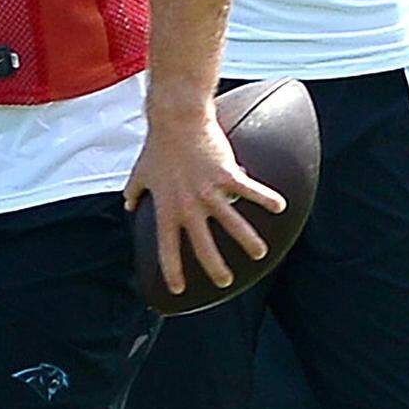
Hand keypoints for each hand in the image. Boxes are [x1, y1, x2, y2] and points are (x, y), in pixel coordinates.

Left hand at [124, 104, 285, 296]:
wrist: (176, 119)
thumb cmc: (158, 146)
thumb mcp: (140, 172)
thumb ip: (134, 192)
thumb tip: (128, 205)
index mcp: (167, 208)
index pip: (168, 248)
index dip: (172, 271)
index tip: (178, 289)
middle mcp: (188, 205)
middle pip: (204, 246)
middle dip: (215, 268)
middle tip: (224, 281)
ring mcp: (208, 191)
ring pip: (232, 224)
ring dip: (248, 242)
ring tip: (259, 253)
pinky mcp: (226, 174)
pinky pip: (250, 190)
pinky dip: (266, 199)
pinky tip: (279, 207)